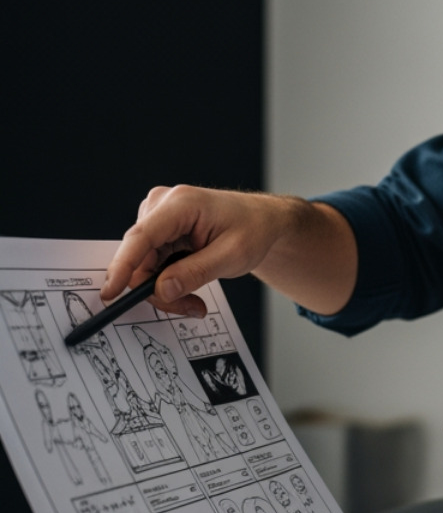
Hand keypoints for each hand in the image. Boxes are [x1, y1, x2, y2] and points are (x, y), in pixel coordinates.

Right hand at [103, 186, 299, 316]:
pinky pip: (150, 265)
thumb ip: (196, 273)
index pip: (142, 236)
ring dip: (166, 289)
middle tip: (192, 308)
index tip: (111, 293)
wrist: (261, 220)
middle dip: (160, 290)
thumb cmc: (252, 229)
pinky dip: (167, 282)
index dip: (122, 266)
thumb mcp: (233, 255)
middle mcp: (162, 205)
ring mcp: (157, 216)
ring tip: (195, 301)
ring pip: (144, 267)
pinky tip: (189, 286)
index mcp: (181, 204)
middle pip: (141, 259)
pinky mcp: (158, 230)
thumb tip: (160, 290)